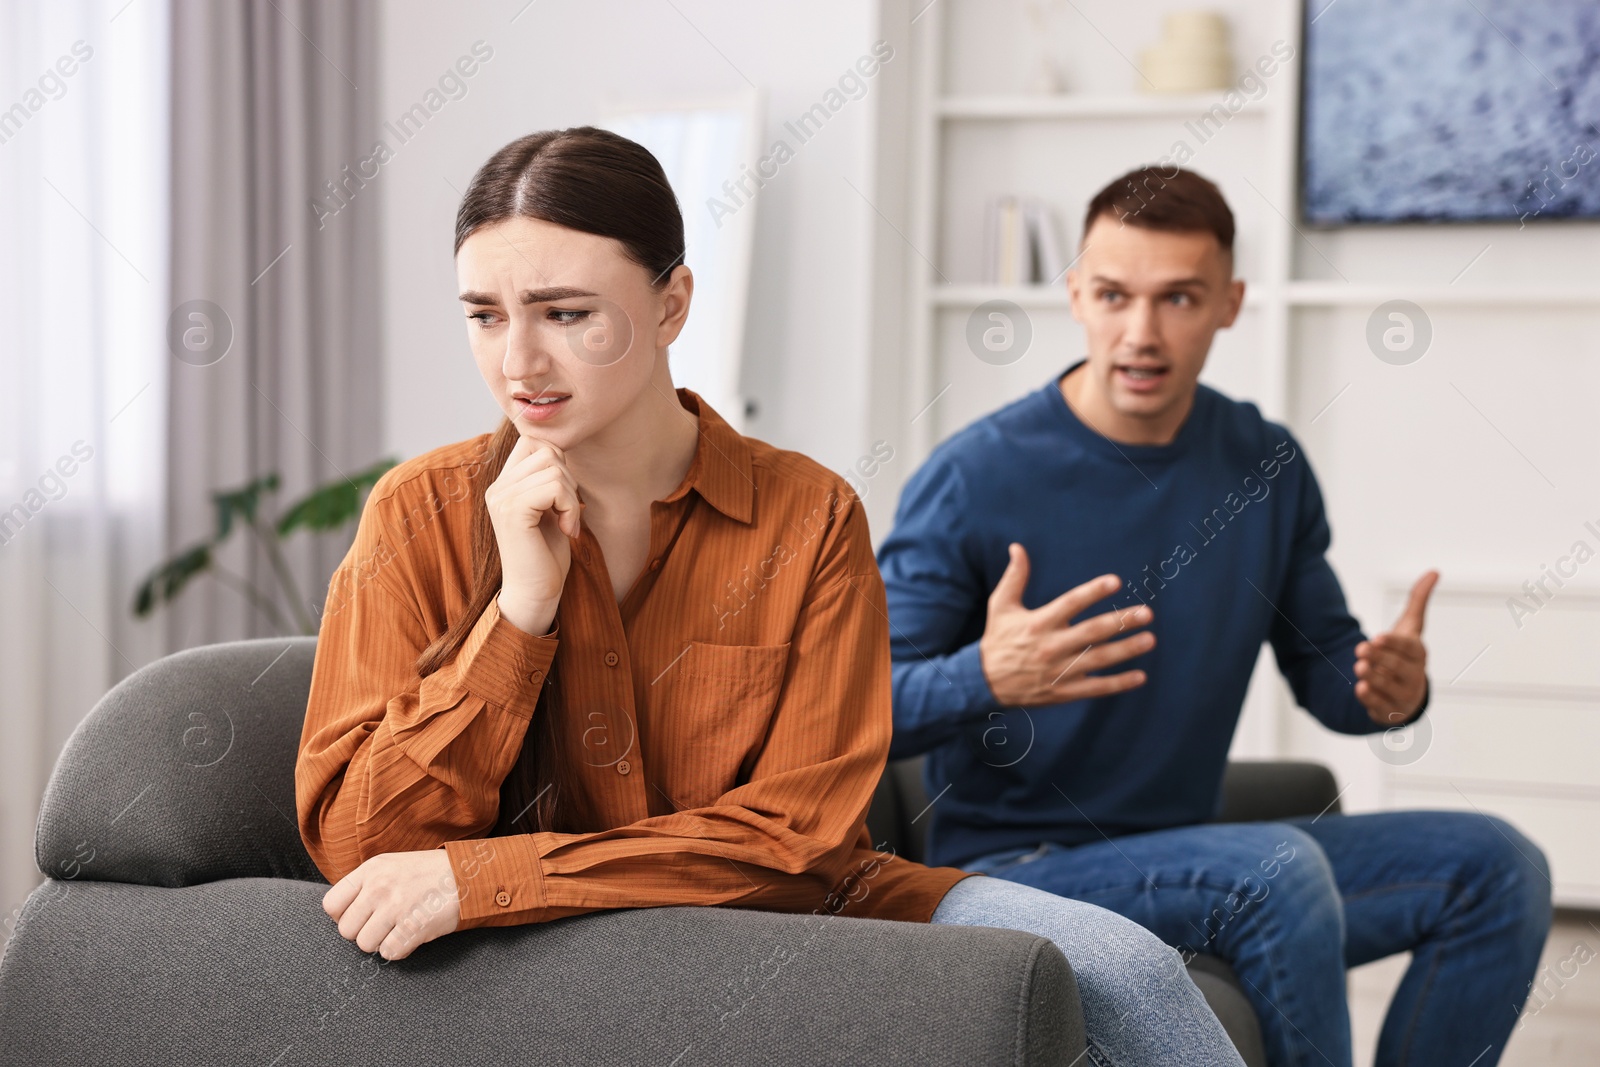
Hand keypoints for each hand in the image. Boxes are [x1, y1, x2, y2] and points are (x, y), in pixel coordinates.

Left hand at [322, 848, 459, 960]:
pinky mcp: (413, 927)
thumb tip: (341, 913)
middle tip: (383, 926)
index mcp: (371, 870)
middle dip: (363, 933)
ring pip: (365, 945)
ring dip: (381, 943)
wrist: (469, 876)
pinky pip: (389, 953)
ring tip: (398, 930)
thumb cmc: (428, 873)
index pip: (331, 904)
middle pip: (346, 930)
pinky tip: (411, 936)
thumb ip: (365, 885)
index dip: (342, 916)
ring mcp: (396, 907)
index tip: (359, 917)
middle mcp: (379, 887)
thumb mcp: (392, 866)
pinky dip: (400, 950)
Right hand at [487, 435, 581, 633]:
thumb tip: (559, 445)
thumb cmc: (546, 554)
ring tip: (567, 523)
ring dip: (572, 497)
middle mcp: (497, 487)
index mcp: (503, 484)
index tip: (562, 496)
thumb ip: (547, 478)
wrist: (535, 593)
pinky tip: (568, 531)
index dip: (558, 461)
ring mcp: (501, 498)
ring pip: (554, 468)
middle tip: (567, 512)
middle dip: (569, 480)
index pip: (533, 441)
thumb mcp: (548, 507)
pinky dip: (571, 508)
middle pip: (547, 451)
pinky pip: (555, 488)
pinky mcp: (513, 511)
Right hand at [978, 542, 1153, 707]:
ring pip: (1099, 659)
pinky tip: (1140, 676)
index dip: (1093, 592)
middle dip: (1121, 622)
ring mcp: (1058, 670)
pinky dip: (1118, 684)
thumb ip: (1014, 577)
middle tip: (1147, 613)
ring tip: (1150, 639)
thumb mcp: (1000, 605)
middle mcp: (1050, 646)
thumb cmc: (997, 639)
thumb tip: (1018, 547)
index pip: (1070, 603)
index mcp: (1038, 622)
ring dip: (1126, 650)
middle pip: (1092, 632)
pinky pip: (1095, 687)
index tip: (1116, 582)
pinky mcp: (1063, 691)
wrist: (985, 683)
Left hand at [1356, 570, 1437, 724]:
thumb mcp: (1411, 627)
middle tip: (1361, 649)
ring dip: (1374, 678)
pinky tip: (1360, 690)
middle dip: (1380, 658)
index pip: (1409, 648)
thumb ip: (1418, 600)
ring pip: (1389, 687)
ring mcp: (1403, 695)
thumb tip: (1433, 571)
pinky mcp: (1389, 710)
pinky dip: (1370, 699)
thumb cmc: (1406, 654)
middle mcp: (1414, 676)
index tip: (1377, 637)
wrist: (1404, 689)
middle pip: (1398, 667)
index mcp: (1418, 654)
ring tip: (1359, 667)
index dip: (1394, 643)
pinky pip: (1380, 706)